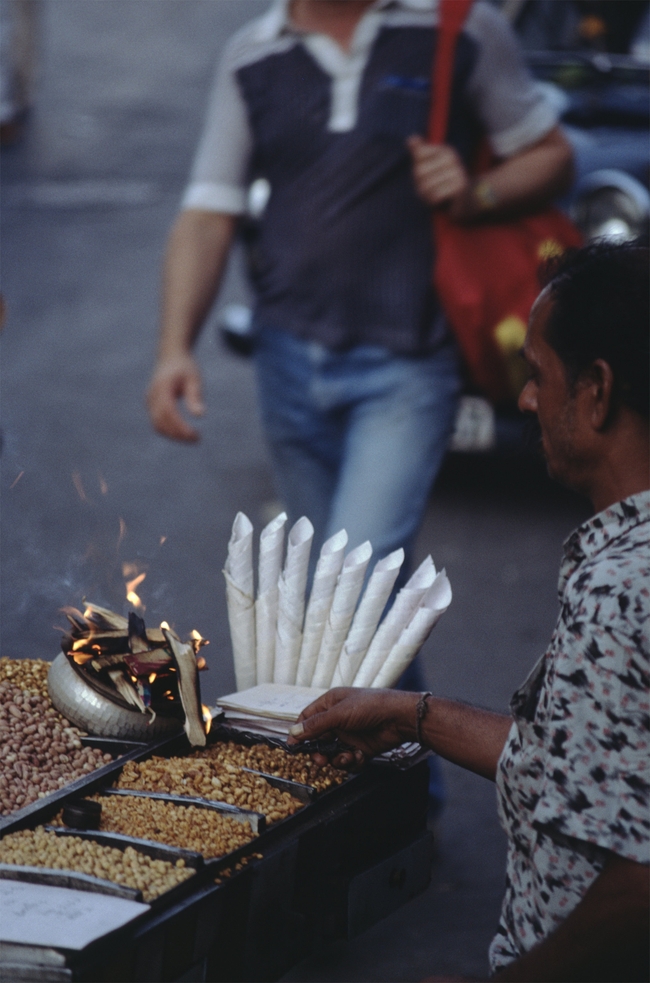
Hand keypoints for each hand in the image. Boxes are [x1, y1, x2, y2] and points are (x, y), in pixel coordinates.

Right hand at [147, 353, 204, 441]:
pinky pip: (157, 422)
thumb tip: (200, 415)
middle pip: (160, 421)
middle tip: (197, 439)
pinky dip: (169, 431)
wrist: (171, 357)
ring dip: (173, 435)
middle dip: (177, 434)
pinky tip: (184, 433)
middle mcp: (152, 395)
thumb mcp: (194, 379)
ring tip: (193, 438)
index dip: (179, 426)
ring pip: (157, 425)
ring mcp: (149, 401)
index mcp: (162, 386)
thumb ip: (195, 396)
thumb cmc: (185, 368)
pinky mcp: (150, 405)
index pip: (168, 412)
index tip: (195, 435)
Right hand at [288, 687, 417, 766]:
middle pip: (318, 740)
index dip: (300, 732)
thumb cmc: (371, 706)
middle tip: (321, 760)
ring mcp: (349, 734)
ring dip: (337, 758)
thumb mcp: (339, 713)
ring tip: (346, 757)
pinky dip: (352, 761)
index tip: (293, 747)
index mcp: (331, 704)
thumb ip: (316, 725)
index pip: (308, 718)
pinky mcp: (360, 748)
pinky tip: (359, 756)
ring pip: (332, 753)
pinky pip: (347, 759)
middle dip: (319, 752)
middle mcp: (338, 719)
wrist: (399, 718)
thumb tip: (294, 732)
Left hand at [408, 135, 468, 207]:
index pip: (418, 155)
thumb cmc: (442, 183)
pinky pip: (435, 195)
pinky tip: (440, 201)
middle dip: (420, 184)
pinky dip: (433, 201)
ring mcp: (457, 171)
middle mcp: (452, 158)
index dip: (417, 169)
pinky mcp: (460, 187)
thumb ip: (419, 152)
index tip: (427, 174)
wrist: (465, 200)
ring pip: (426, 185)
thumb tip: (410, 139)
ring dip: (426, 195)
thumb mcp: (428, 166)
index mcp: (445, 150)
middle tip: (430, 189)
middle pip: (419, 172)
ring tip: (435, 195)